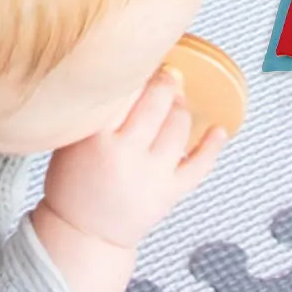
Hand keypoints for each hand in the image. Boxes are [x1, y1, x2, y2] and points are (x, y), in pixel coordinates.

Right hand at [31, 72, 225, 291]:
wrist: (83, 234)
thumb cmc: (73, 181)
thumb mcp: (72, 140)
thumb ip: (96, 110)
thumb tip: (129, 70)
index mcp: (95, 138)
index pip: (124, 91)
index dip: (138, 69)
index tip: (143, 57)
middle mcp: (125, 156)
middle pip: (157, 103)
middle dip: (166, 82)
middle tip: (167, 73)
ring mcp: (150, 177)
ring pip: (178, 127)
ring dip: (182, 106)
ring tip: (178, 99)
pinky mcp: (169, 195)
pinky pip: (199, 167)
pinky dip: (213, 146)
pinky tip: (219, 129)